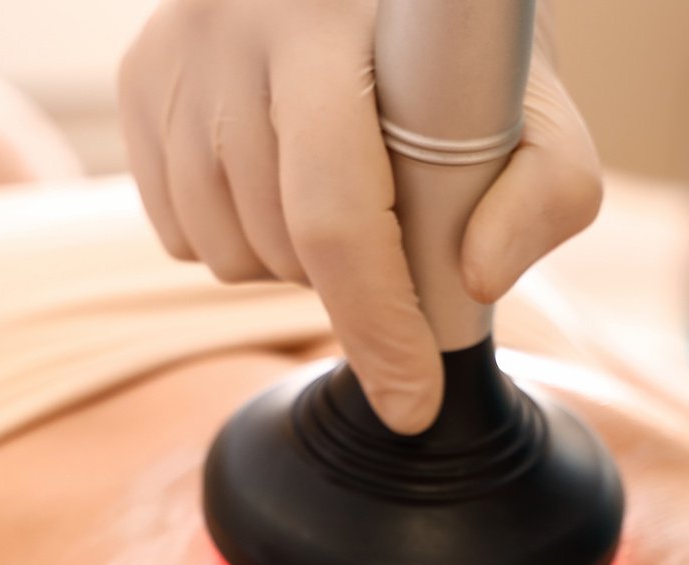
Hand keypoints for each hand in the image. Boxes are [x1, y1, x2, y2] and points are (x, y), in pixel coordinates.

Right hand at [118, 0, 603, 433]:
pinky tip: (282, 181)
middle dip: (346, 284)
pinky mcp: (140, 77)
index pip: (336, 213)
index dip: (376, 323)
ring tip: (339, 197)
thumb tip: (475, 283)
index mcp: (335, 23)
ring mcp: (177, 52)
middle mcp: (237, 23)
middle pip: (280, 245)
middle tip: (394, 232)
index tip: (412, 402)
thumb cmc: (462, 59)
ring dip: (289, 264)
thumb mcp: (535, 108)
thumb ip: (548, 193)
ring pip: (222, 251)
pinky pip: (177, 229)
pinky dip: (235, 236)